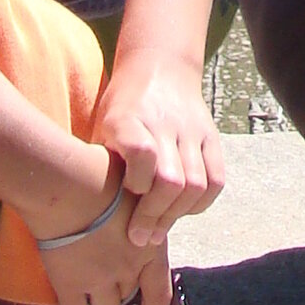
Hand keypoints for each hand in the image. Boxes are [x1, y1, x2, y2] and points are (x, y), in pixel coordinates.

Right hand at [33, 151, 151, 304]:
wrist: (68, 183)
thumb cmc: (103, 175)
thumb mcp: (137, 192)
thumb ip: (140, 213)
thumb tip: (138, 215)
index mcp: (150, 247)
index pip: (159, 292)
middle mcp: (127, 270)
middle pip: (126, 295)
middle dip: (119, 285)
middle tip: (106, 267)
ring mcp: (99, 280)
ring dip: (97, 296)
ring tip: (86, 275)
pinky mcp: (69, 285)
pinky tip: (68, 293)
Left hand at [94, 52, 227, 252]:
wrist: (159, 67)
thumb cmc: (121, 109)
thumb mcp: (101, 126)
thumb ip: (102, 164)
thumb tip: (89, 217)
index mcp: (128, 118)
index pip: (141, 152)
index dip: (136, 182)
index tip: (126, 195)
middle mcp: (163, 122)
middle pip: (171, 179)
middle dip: (154, 216)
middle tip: (139, 237)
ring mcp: (191, 129)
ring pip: (196, 184)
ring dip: (176, 214)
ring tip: (157, 230)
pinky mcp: (211, 135)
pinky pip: (215, 179)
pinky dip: (200, 203)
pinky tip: (181, 209)